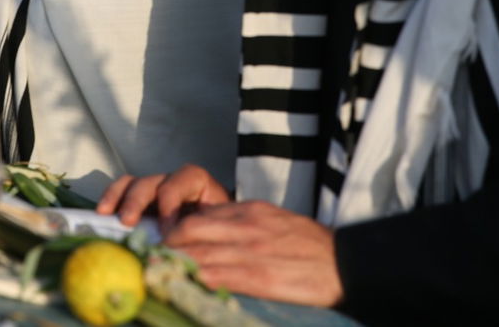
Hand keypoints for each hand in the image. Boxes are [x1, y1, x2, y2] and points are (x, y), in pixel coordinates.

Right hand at [96, 164, 230, 231]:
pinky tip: (102, 213)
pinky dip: (111, 199)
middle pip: (151, 182)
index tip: (166, 232)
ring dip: (118, 198)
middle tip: (128, 221)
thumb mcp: (215, 227)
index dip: (169, 207)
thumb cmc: (217, 227)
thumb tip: (176, 251)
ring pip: (133, 183)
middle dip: (137, 201)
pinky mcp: (142, 199)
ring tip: (106, 214)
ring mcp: (155, 188)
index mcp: (196, 182)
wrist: (220, 228)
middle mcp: (173, 181)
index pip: (178, 184)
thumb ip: (199, 233)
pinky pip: (122, 190)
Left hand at [164, 202, 343, 308]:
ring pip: (199, 254)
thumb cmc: (310, 245)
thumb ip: (242, 224)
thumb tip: (212, 233)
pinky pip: (218, 277)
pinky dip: (196, 282)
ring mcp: (251, 251)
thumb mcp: (274, 221)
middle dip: (167, 246)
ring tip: (158, 275)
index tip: (163, 243)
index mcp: (249, 211)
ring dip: (174, 266)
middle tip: (153, 260)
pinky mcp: (259, 277)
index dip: (176, 230)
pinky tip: (183, 287)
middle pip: (190, 230)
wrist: (345, 263)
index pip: (199, 215)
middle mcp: (246, 226)